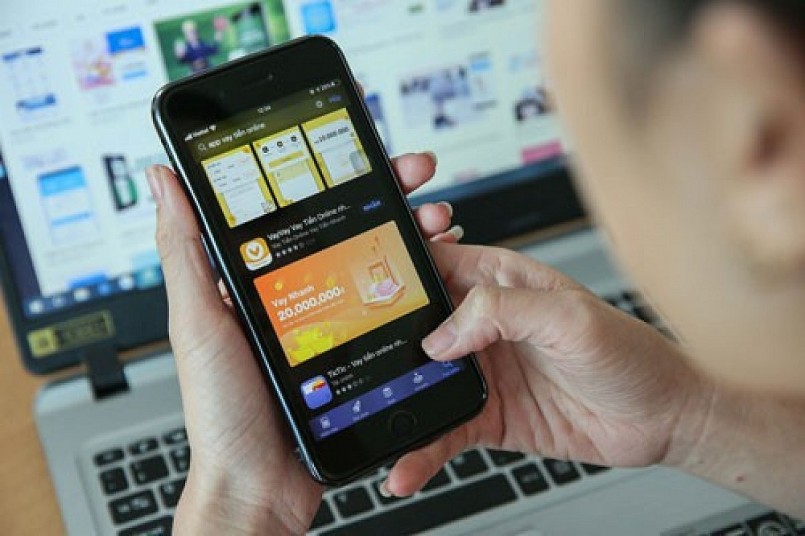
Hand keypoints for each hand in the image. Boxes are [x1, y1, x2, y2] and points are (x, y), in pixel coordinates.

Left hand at [148, 152, 455, 533]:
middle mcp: (298, 291)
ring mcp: (332, 319)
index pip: (300, 207)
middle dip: (389, 192)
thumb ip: (185, 251)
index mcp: (259, 277)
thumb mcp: (197, 322)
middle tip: (417, 174)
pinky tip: (438, 269)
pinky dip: (420, 283)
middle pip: (350, 226)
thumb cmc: (222, 410)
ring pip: (379, 261)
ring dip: (412, 232)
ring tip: (437, 221)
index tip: (364, 148)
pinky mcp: (358, 350)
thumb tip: (164, 181)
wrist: (262, 484)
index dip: (335, 172)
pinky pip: (393, 307)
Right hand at [383, 243, 711, 495]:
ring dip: (395, 402)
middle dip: (380, 342)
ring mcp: (483, 371)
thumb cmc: (629, 353)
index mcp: (501, 282)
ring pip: (422, 382)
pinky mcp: (488, 415)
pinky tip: (406, 466)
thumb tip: (442, 333)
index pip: (435, 265)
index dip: (397, 271)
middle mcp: (485, 325)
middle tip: (346, 364)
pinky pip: (444, 430)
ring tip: (369, 424)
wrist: (662, 418)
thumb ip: (502, 310)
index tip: (359, 289)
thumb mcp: (569, 317)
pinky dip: (421, 449)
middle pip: (417, 326)